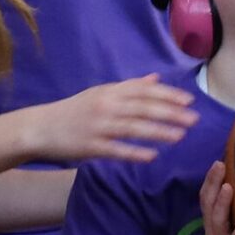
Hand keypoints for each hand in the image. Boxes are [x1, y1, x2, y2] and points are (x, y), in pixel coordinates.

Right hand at [30, 75, 197, 163]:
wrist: (41, 128)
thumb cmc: (74, 111)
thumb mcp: (101, 93)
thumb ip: (129, 87)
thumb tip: (156, 79)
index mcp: (110, 91)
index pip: (144, 90)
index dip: (168, 95)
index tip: (189, 100)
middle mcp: (106, 105)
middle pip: (143, 107)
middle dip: (171, 112)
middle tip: (194, 119)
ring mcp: (98, 126)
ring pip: (134, 127)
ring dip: (159, 131)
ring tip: (180, 136)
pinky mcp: (90, 146)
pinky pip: (117, 150)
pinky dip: (135, 152)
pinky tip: (153, 156)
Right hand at [200, 161, 234, 234]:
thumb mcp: (233, 228)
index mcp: (214, 221)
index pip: (208, 196)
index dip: (210, 179)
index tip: (219, 160)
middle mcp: (214, 229)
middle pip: (209, 203)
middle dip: (213, 183)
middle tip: (220, 164)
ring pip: (217, 221)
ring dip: (222, 204)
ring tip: (229, 188)